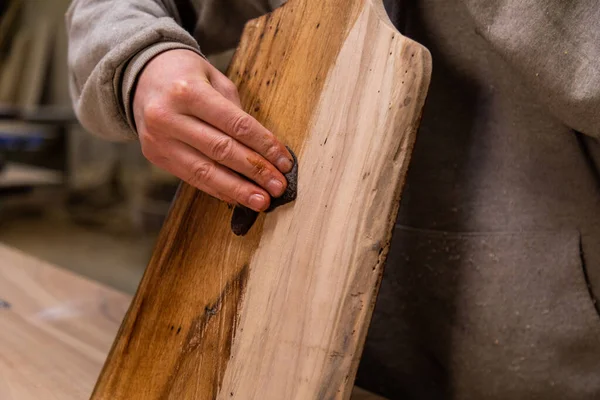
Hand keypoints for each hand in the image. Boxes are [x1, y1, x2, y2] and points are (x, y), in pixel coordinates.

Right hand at [133, 49, 292, 211]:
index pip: (236, 125)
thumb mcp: (215, 80)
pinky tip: (237, 197)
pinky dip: (218, 189)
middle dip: (255, 171)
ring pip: (205, 171)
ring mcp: (159, 139)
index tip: (284, 162)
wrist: (141, 76)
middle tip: (278, 186)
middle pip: (221, 150)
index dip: (264, 146)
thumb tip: (264, 151)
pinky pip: (192, 178)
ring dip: (237, 189)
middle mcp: (168, 117)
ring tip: (261, 201)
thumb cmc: (187, 76)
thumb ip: (237, 113)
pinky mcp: (155, 156)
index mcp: (188, 92)